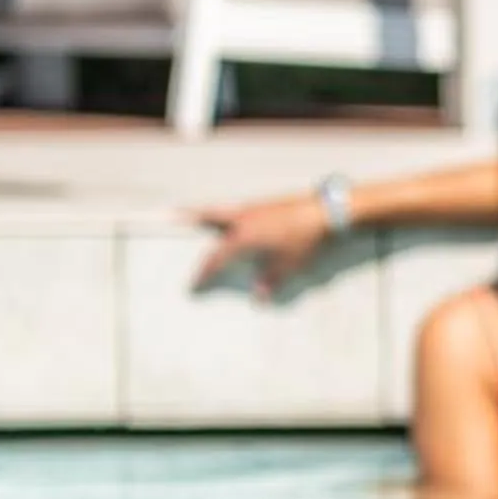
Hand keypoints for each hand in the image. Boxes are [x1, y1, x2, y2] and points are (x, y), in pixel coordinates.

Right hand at [190, 192, 329, 297]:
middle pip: (208, 215)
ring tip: (199, 215)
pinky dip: (231, 212)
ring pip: (224, 208)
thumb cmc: (306, 239)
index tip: (193, 283)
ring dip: (210, 212)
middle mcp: (243, 218)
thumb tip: (258, 296)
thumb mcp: (288, 265)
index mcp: (243, 236)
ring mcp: (255, 206)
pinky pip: (241, 207)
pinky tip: (238, 219)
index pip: (215, 257)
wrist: (327, 211)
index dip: (203, 272)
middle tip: (170, 215)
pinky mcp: (268, 202)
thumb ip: (271, 281)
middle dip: (188, 217)